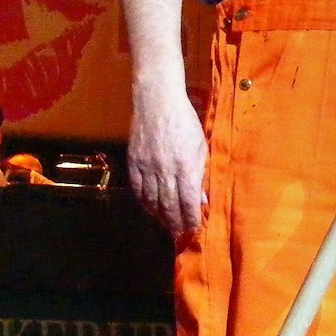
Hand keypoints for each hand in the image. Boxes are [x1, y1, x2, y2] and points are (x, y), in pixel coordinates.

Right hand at [129, 78, 207, 236]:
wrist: (157, 102)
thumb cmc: (185, 122)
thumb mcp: (201, 147)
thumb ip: (200, 174)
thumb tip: (201, 199)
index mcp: (185, 166)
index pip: (188, 201)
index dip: (190, 218)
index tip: (194, 228)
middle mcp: (165, 170)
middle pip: (168, 205)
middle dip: (175, 222)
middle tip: (179, 233)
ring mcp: (147, 166)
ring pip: (151, 200)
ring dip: (159, 216)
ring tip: (166, 225)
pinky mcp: (133, 161)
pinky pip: (137, 188)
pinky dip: (143, 202)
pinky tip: (150, 208)